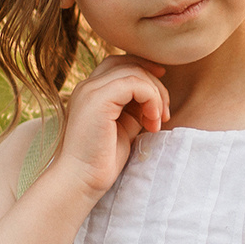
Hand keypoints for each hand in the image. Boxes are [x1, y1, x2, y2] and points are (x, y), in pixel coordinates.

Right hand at [51, 55, 169, 195]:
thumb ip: (134, 109)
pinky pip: (134, 83)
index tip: (161, 94)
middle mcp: (87, 86)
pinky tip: (152, 121)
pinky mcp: (98, 99)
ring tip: (157, 121)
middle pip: (128, 63)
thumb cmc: (102, 161)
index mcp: (91, 92)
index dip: (144, 70)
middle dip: (155, 84)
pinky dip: (151, 99)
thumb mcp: (123, 128)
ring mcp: (90, 90)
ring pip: (134, 72)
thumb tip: (154, 99)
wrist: (81, 179)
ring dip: (155, 94)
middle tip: (164, 114)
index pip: (119, 64)